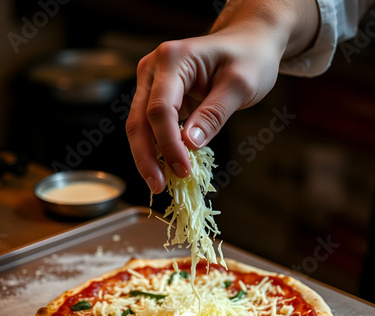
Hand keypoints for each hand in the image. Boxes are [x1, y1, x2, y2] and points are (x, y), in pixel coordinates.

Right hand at [126, 0, 318, 193]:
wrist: (248, 42)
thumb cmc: (249, 58)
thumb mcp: (240, 85)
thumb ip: (214, 114)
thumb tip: (190, 144)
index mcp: (172, 59)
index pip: (160, 109)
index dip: (168, 144)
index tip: (182, 170)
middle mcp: (154, 69)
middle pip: (139, 120)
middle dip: (146, 157)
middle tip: (158, 186)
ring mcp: (152, 83)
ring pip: (139, 126)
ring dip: (147, 157)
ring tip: (159, 183)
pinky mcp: (158, 97)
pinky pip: (150, 127)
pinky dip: (156, 149)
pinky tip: (165, 168)